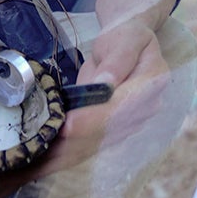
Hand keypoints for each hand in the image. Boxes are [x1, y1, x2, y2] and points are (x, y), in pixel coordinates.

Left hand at [53, 24, 168, 160]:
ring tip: (44, 161)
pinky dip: (72, 153)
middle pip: (110, 130)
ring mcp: (136, 120)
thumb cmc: (125, 36)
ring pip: (101, 142)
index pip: (121, 106)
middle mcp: (148, 106)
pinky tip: (51, 161)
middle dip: (77, 141)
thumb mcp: (122, 38)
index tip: (69, 126)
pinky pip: (96, 144)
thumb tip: (106, 84)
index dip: (94, 118)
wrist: (130, 41)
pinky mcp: (120, 128)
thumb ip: (116, 61)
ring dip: (72, 153)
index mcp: (152, 80)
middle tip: (47, 150)